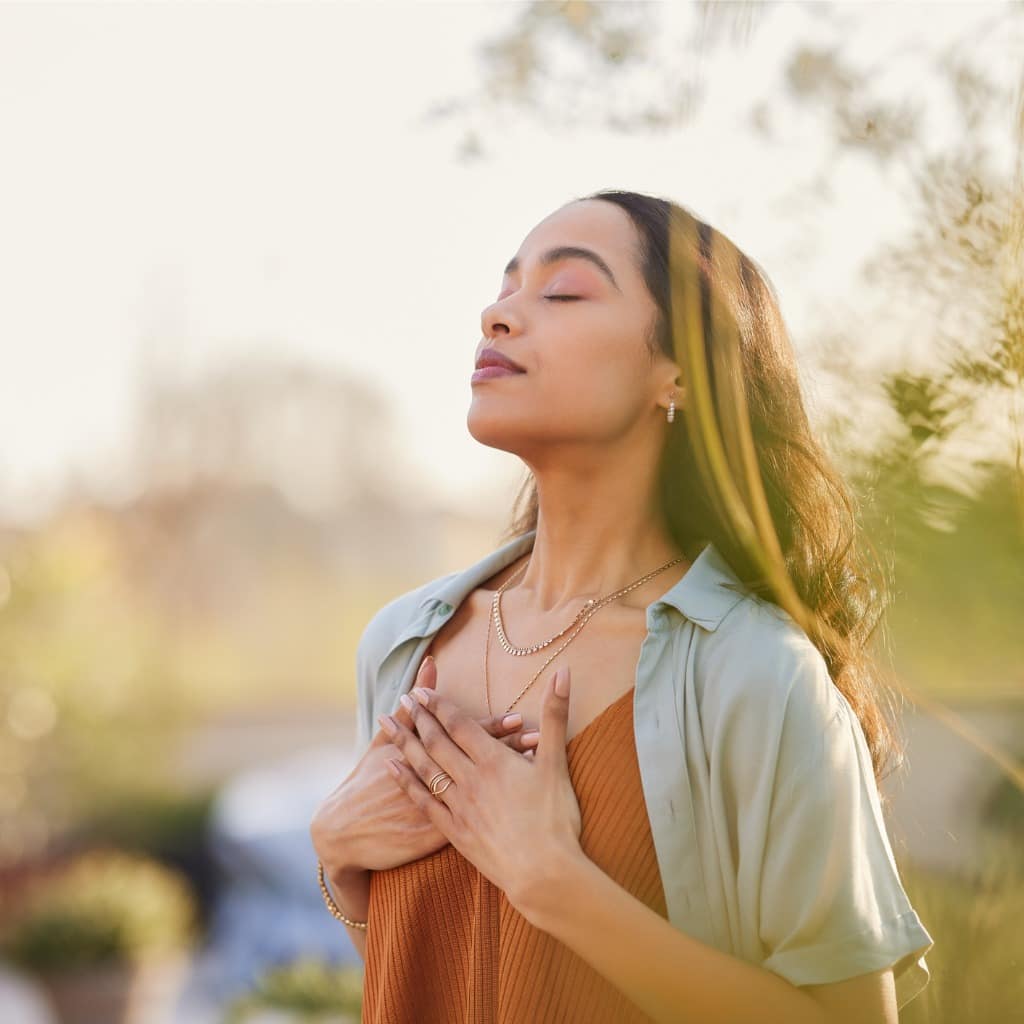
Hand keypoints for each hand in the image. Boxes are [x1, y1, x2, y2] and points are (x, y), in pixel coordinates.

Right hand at [310, 656, 538, 881]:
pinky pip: (474, 823)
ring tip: (537, 767)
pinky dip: (497, 813)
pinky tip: (520, 809)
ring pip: (482, 792)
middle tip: (539, 737)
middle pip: (478, 764)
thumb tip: (430, 664)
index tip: (518, 716)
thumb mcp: (384, 744)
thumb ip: (412, 708)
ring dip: (510, 780)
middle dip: (509, 751)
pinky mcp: (438, 838)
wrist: (345, 833)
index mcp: (424, 756)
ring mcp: (439, 812)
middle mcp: (435, 782)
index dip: (492, 728)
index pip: (464, 739)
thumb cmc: (366, 783)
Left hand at [380, 663, 583, 921]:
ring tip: (387, 724)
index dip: (440, 706)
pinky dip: (405, 781)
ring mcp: (459, 807)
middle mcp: (471, 780)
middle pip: (437, 742)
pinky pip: (423, 801)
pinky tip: (392, 768)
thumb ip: (555, 715)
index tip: (422, 691)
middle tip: (402, 699)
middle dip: (419, 718)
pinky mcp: (455, 832)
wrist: (544, 875)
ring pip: (425, 768)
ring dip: (405, 743)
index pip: (460, 725)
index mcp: (494, 761)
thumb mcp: (557, 763)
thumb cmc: (556, 819)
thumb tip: (563, 670)